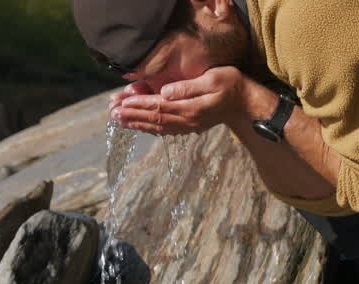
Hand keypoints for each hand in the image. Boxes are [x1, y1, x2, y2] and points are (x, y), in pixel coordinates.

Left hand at [112, 67, 248, 135]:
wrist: (246, 103)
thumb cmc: (231, 85)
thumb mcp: (212, 79)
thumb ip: (188, 87)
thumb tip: (165, 92)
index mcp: (190, 108)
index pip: (158, 107)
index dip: (138, 105)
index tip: (121, 103)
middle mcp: (187, 121)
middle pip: (154, 119)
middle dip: (132, 116)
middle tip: (112, 114)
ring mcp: (188, 127)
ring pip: (157, 127)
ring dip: (137, 124)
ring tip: (119, 121)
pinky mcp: (190, 127)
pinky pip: (165, 130)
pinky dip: (150, 128)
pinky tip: (139, 126)